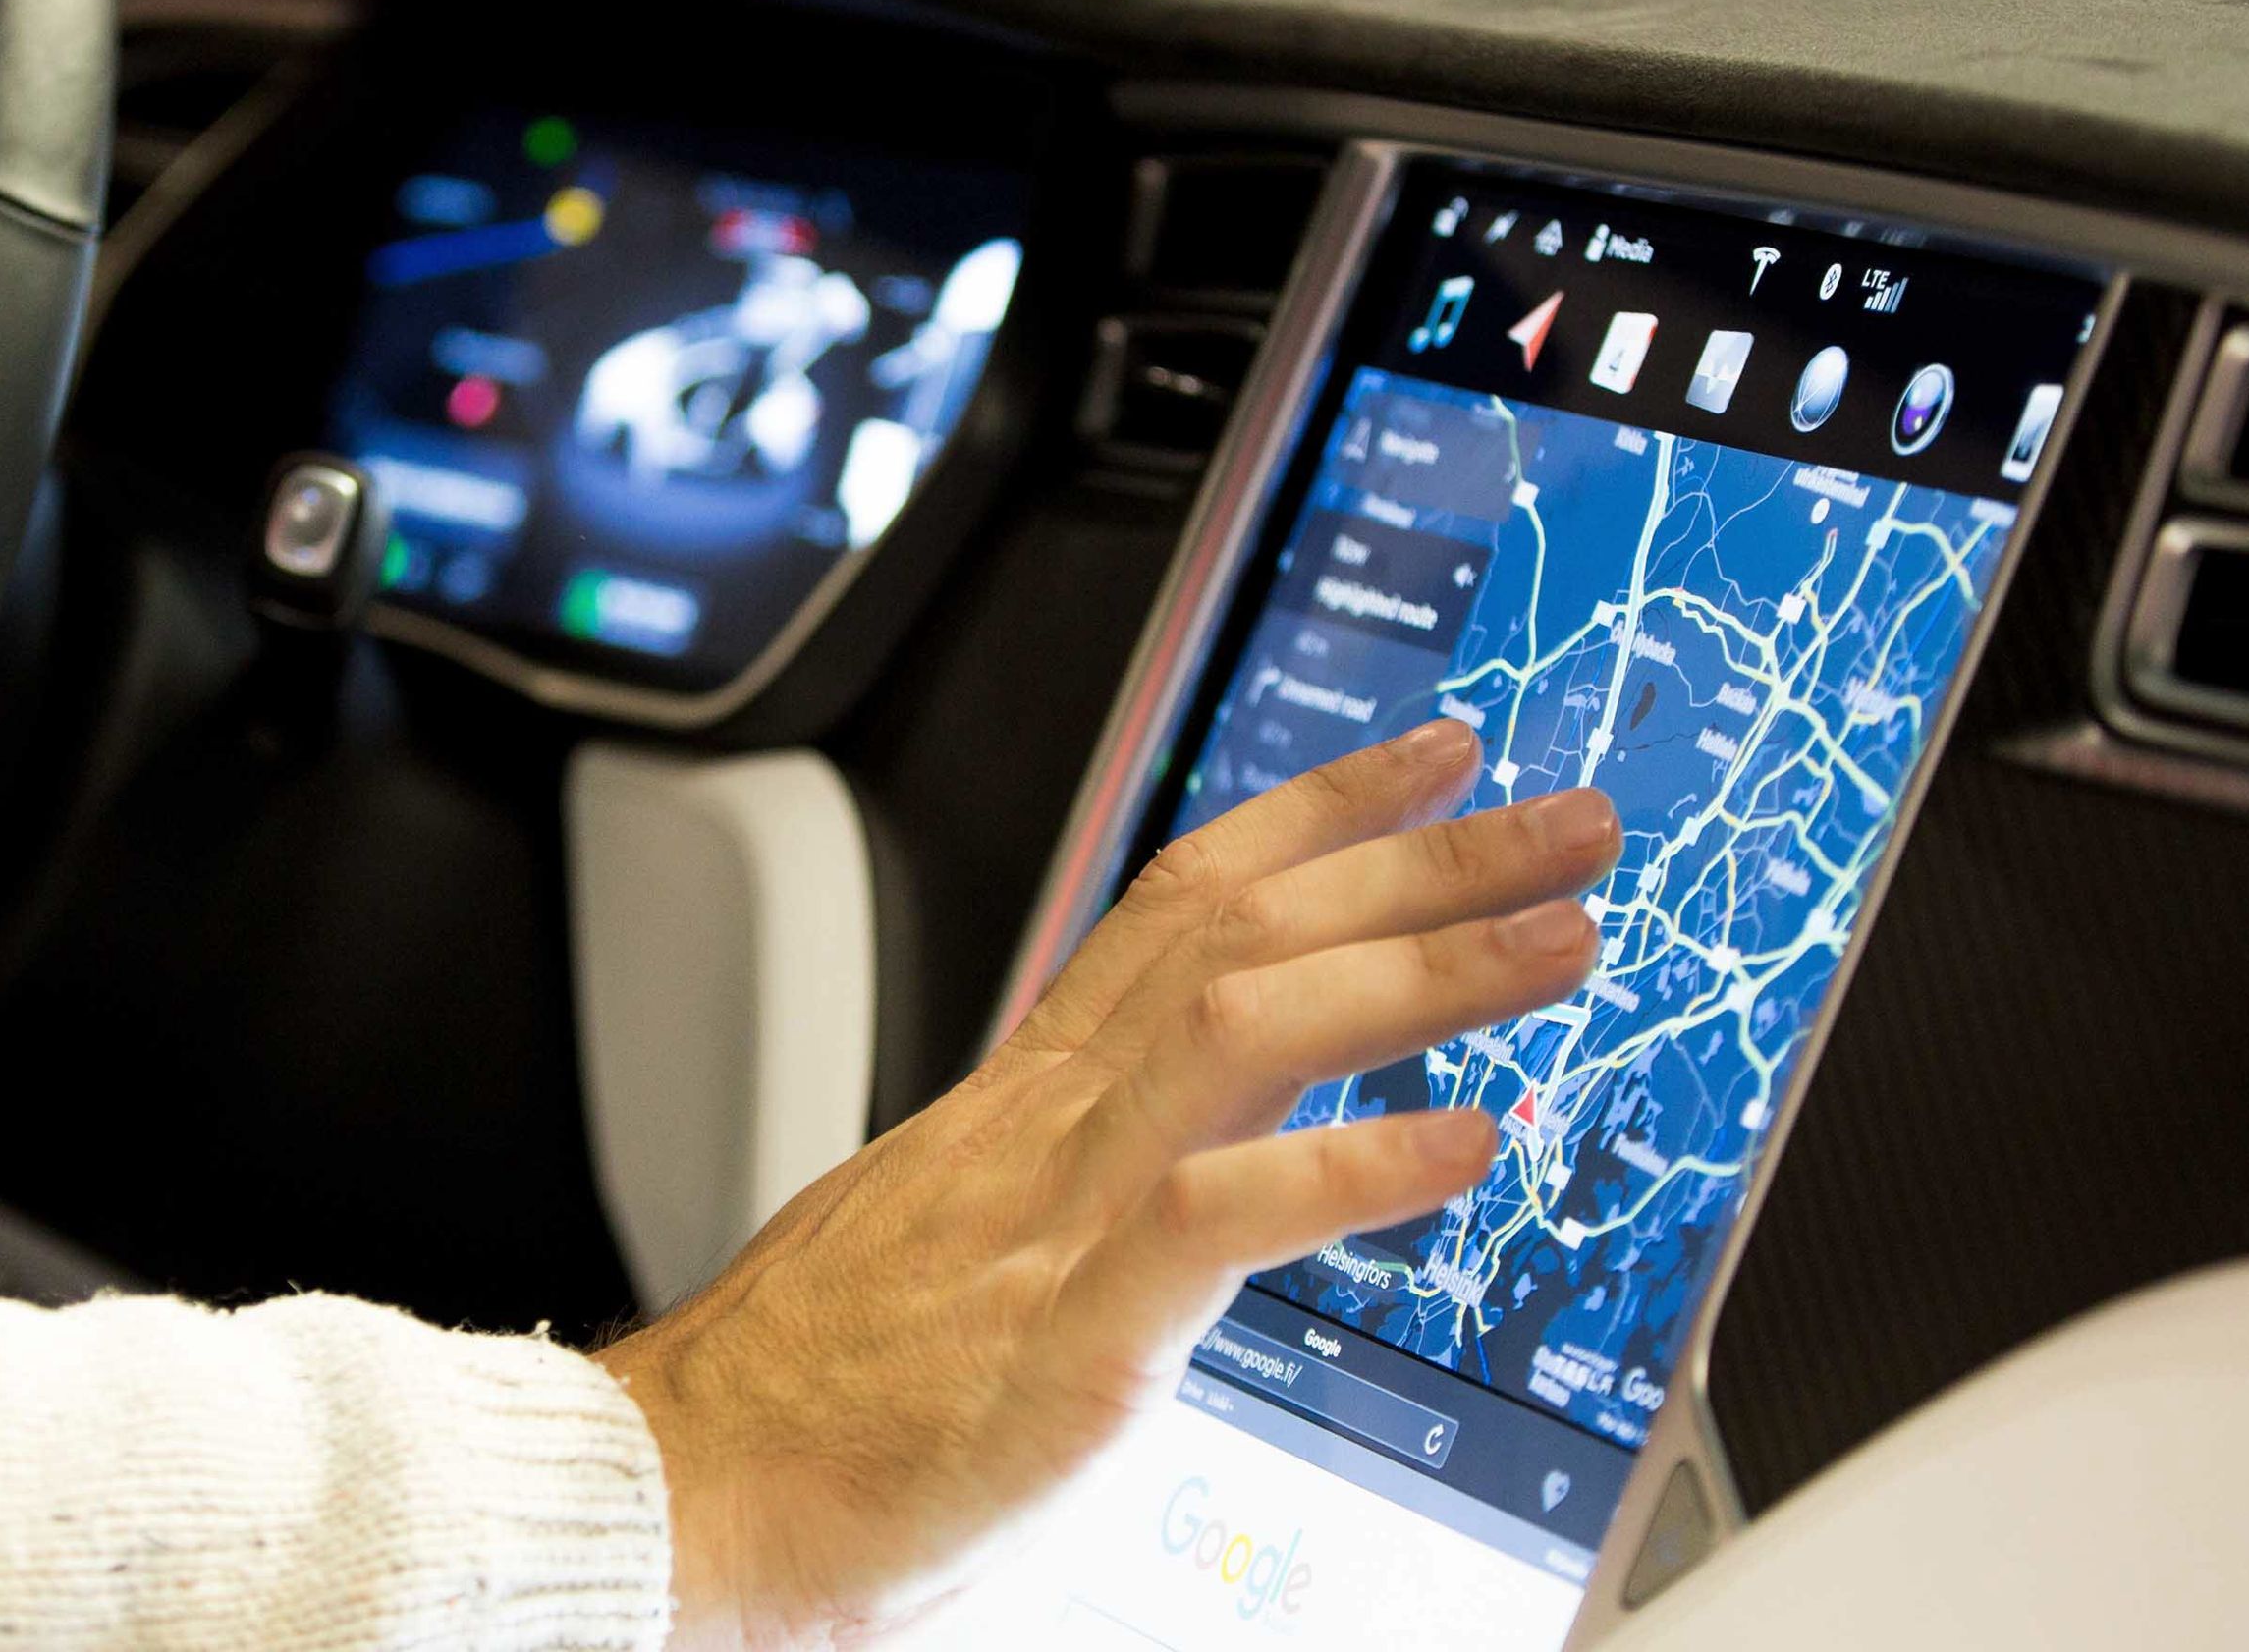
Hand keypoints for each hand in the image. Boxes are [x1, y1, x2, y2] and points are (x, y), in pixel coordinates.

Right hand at [599, 720, 1616, 1647]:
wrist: (679, 1492)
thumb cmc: (809, 1398)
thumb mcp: (947, 1239)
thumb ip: (1059, 1180)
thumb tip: (1165, 1164)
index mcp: (1021, 1102)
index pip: (1181, 902)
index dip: (1317, 812)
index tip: (1433, 755)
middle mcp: (1045, 1126)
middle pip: (1246, 931)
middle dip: (1422, 860)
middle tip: (1569, 819)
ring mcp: (1056, 1218)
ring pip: (1249, 1028)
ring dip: (1424, 971)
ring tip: (1560, 937)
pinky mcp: (1071, 1336)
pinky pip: (1223, 1216)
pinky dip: (1354, 1166)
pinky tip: (1466, 1142)